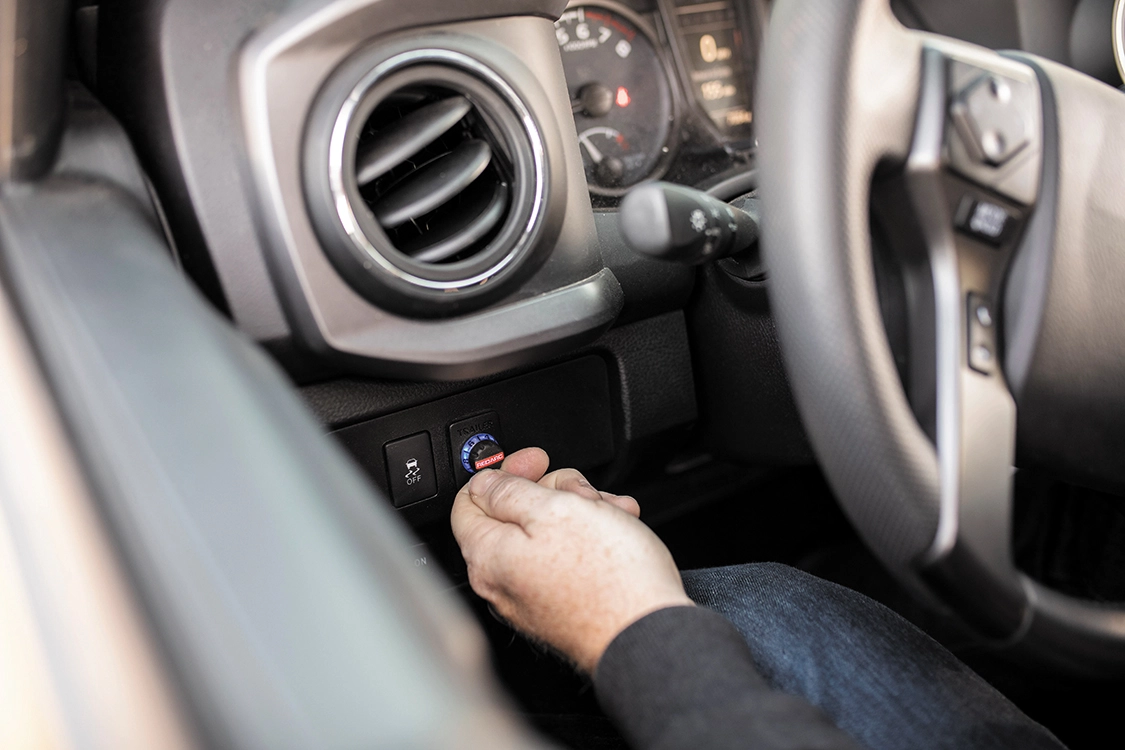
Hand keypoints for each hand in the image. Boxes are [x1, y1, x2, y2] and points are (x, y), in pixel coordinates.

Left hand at [451, 448, 693, 672]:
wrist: (649, 633)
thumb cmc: (608, 576)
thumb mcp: (554, 508)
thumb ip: (509, 491)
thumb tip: (483, 484)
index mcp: (488, 556)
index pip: (468, 502)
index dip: (501, 472)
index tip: (534, 461)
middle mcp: (502, 583)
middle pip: (512, 516)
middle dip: (552, 492)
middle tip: (583, 491)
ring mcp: (531, 599)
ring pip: (546, 535)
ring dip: (579, 512)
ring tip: (611, 513)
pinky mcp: (560, 609)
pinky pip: (565, 561)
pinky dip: (589, 539)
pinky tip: (615, 530)